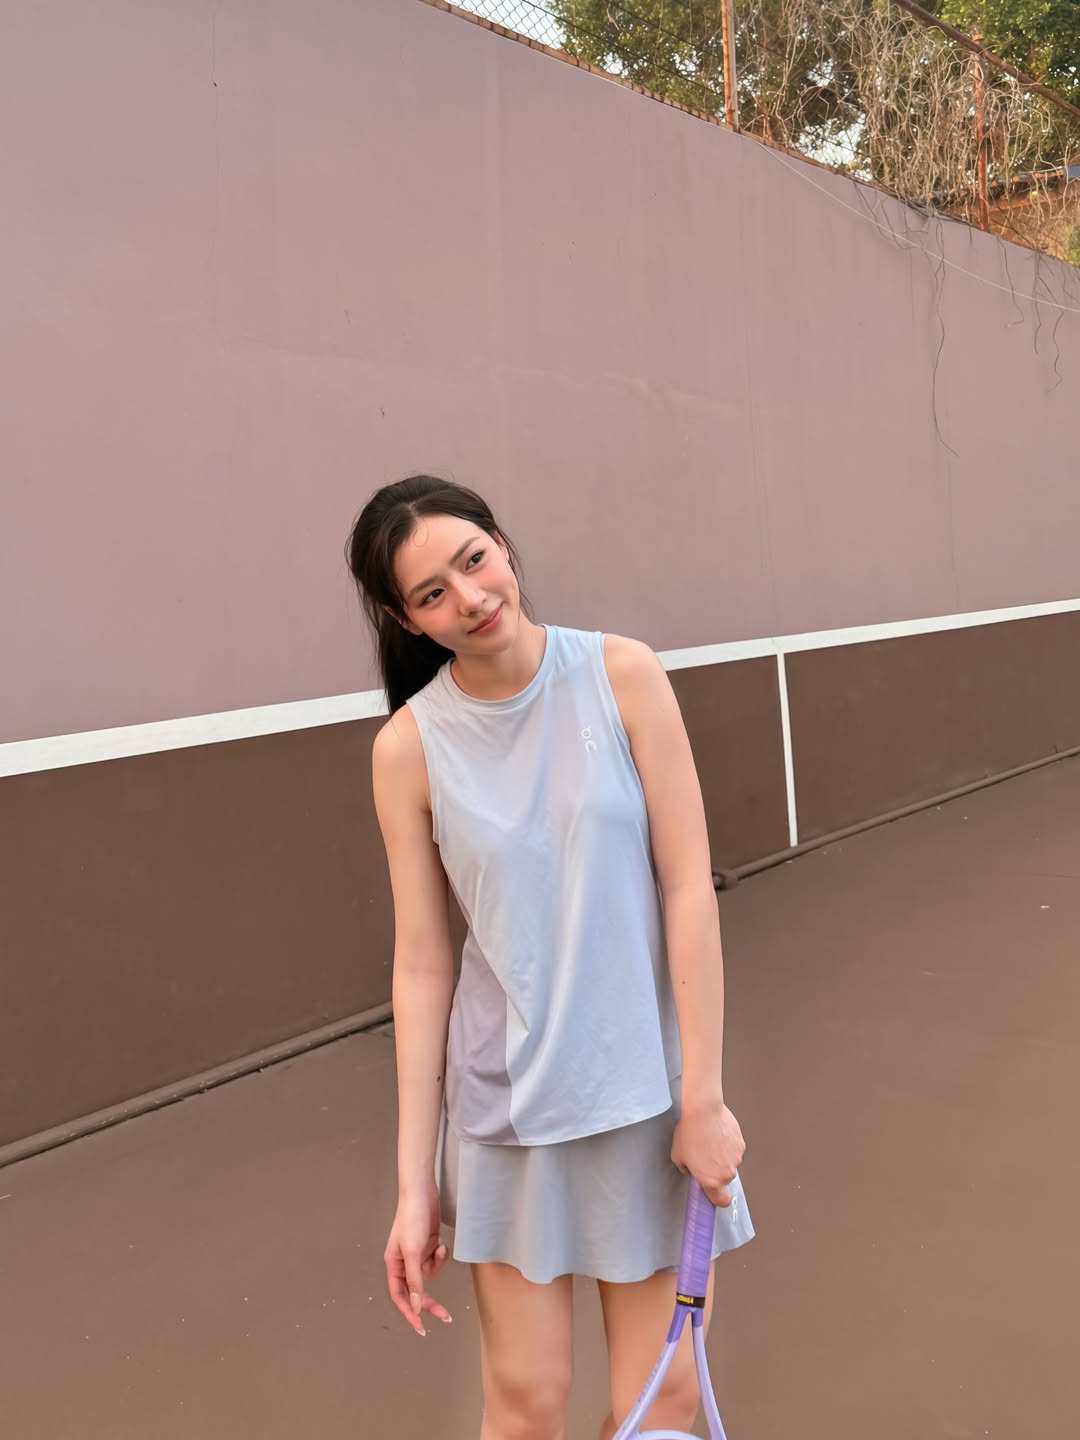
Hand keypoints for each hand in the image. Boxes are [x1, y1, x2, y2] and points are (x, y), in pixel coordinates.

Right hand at [384, 1187, 452, 1335]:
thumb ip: (414, 1281)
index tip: (421, 1328)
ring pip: (429, 1274)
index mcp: (394, 1265)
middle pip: (416, 1290)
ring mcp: (417, 1254)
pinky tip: (441, 1244)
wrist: (423, 1193)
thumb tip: (414, 1306)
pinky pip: (436, 1260)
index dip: (409, 1313)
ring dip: (437, 1266)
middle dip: (430, 1301)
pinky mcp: (428, 1245)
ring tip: (438, 1249)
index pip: (400, 1296)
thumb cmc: (412, 1219)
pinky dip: (441, 1255)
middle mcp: (404, 1262)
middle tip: (446, 1316)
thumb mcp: (413, 1252)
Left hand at [671, 1098, 745, 1207]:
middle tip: (705, 1156)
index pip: (722, 1201)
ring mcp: (736, 1159)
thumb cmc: (689, 1132)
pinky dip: (728, 1144)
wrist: (703, 1111)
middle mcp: (726, 1173)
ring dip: (723, 1157)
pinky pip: (735, 1149)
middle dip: (716, 1171)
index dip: (719, 1199)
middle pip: (724, 1179)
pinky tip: (718, 1134)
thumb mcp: (678, 1156)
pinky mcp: (741, 1145)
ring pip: (730, 1163)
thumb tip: (692, 1169)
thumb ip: (687, 1169)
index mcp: (711, 1180)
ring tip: (710, 1141)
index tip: (715, 1195)